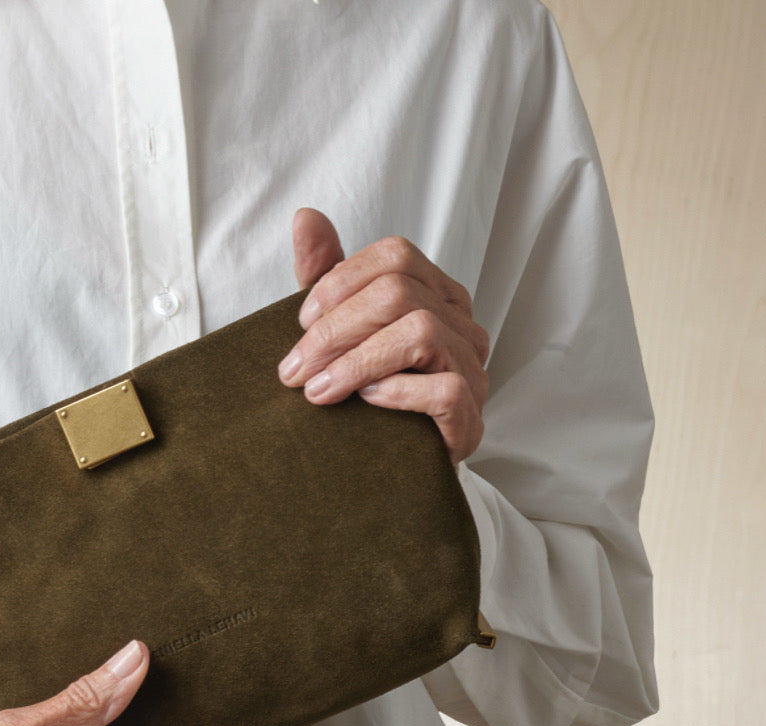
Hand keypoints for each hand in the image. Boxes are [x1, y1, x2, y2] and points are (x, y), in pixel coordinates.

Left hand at [278, 208, 489, 465]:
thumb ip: (326, 275)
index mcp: (435, 294)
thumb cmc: (367, 392)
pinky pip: (444, 388)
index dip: (342, 282)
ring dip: (356, 362)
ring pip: (420, 333)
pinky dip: (396, 392)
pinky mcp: (472, 413)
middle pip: (398, 293)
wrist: (393, 468)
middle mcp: (461, 323)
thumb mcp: (339, 329)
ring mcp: (472, 367)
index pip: (396, 256)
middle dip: (334, 331)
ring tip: (317, 391)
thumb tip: (305, 217)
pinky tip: (366, 404)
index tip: (302, 324)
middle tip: (293, 370)